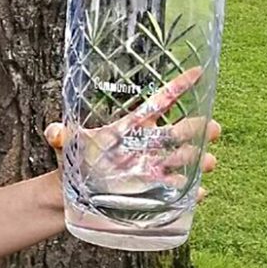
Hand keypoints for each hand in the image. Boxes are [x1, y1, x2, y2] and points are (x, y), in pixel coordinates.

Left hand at [45, 68, 220, 201]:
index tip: (199, 71)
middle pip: (184, 130)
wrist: (72, 196)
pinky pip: (182, 193)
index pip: (161, 101)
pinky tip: (198, 192)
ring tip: (208, 161)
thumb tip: (52, 132)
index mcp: (134, 126)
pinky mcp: (157, 194)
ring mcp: (156, 168)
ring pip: (189, 160)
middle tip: (213, 127)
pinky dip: (192, 193)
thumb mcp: (66, 146)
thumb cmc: (74, 163)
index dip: (179, 86)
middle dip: (201, 127)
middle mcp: (150, 144)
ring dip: (202, 159)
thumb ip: (60, 136)